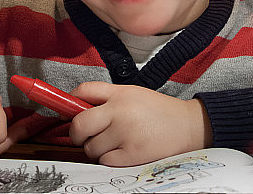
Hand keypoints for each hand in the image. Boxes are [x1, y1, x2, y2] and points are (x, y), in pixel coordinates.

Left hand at [68, 82, 210, 165]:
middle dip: (76, 133)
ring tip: (113, 143)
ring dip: (96, 148)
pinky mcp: (132, 154)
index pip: (83, 91)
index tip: (63, 111)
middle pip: (79, 124)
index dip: (67, 102)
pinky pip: (104, 161)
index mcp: (120, 93)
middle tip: (84, 136)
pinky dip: (110, 159)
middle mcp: (120, 111)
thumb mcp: (133, 94)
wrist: (189, 126)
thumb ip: (107, 99)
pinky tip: (123, 151)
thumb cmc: (159, 111)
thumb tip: (76, 108)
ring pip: (90, 147)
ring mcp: (125, 133)